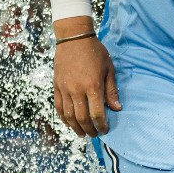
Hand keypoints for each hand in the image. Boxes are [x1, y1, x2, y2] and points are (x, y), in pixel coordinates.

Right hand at [52, 18, 121, 136]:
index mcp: (93, 86)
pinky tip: (69, 123)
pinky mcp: (57, 86)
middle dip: (90, 130)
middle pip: (82, 118)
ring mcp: (65, 89)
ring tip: (82, 133)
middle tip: (95, 134)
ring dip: (76, 128)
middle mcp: (77, 90)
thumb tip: (117, 108)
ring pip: (69, 116)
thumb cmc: (95, 51)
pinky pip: (58, 107)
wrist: (74, 38)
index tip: (105, 130)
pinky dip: (63, 118)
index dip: (102, 125)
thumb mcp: (108, 68)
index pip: (97, 114)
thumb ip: (111, 90)